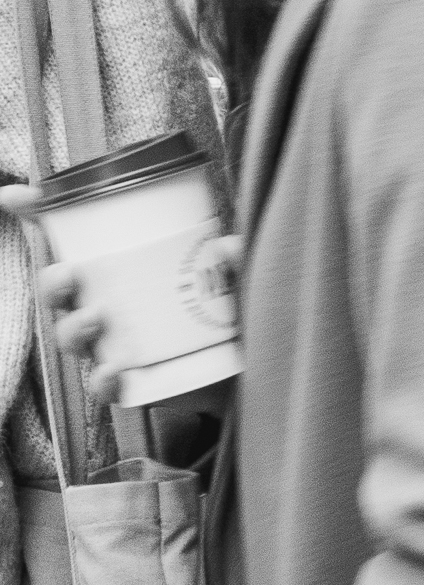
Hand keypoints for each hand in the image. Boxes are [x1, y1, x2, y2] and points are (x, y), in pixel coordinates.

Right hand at [0, 188, 239, 403]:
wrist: (240, 373)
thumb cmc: (220, 312)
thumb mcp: (229, 277)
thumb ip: (231, 262)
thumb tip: (226, 247)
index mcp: (117, 270)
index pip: (69, 240)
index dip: (37, 215)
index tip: (14, 196)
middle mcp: (105, 305)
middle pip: (59, 294)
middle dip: (51, 283)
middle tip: (68, 275)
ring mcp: (113, 345)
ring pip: (72, 338)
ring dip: (74, 327)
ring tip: (97, 317)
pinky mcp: (131, 384)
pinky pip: (104, 387)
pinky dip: (104, 380)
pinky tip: (114, 370)